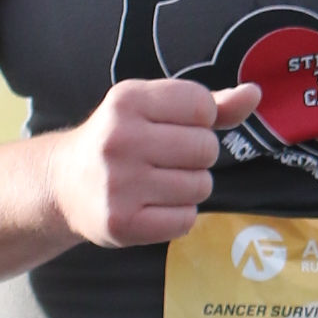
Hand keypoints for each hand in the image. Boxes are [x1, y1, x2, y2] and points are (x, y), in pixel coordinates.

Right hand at [52, 78, 261, 248]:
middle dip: (198, 156)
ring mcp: (119, 184)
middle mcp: (120, 139)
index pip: (202, 106)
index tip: (174, 127)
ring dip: (191, 187)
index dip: (200, 120)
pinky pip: (186, 220)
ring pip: (200, 186)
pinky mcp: (122, 223)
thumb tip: (255, 94)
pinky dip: (180, 215)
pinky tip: (155, 206)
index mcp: (127, 100)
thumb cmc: (119, 140)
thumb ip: (208, 103)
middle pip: (206, 148)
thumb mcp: (153, 109)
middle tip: (168, 160)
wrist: (62, 185)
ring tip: (160, 183)